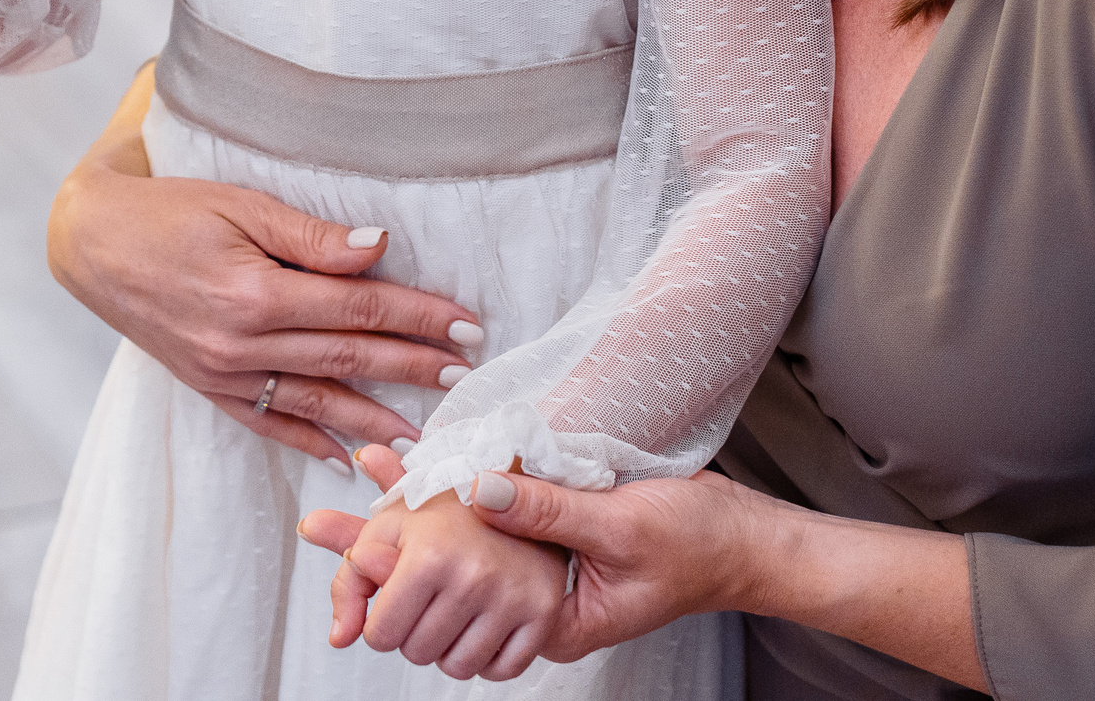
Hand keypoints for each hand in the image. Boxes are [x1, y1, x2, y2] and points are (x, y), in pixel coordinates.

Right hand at [48, 66, 482, 466]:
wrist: (92, 242)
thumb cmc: (170, 210)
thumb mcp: (242, 204)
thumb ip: (312, 236)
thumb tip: (380, 248)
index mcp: (255, 291)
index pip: (358, 308)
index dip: (418, 316)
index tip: (466, 324)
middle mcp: (240, 342)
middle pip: (348, 357)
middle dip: (413, 366)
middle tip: (464, 374)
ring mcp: (221, 372)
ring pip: (315, 400)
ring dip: (374, 418)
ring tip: (424, 433)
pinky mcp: (206, 386)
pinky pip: (267, 421)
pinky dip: (309, 440)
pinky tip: (346, 457)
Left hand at [305, 444, 757, 665]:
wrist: (745, 540)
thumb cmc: (697, 543)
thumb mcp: (620, 522)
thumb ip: (547, 509)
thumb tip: (476, 487)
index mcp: (552, 624)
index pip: (458, 609)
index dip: (407, 575)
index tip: (359, 534)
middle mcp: (540, 606)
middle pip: (449, 586)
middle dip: (398, 547)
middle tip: (348, 493)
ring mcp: (546, 576)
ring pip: (468, 556)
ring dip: (427, 519)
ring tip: (374, 479)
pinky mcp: (556, 544)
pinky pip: (501, 527)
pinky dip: (467, 500)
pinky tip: (435, 469)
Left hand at [309, 449, 567, 680]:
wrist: (514, 492)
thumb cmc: (443, 513)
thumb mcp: (386, 528)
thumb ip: (348, 578)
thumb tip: (337, 637)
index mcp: (428, 555)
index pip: (381, 636)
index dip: (382, 622)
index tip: (398, 597)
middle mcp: (473, 577)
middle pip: (418, 655)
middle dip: (415, 632)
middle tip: (431, 595)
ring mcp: (512, 597)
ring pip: (458, 669)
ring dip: (451, 647)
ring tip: (457, 606)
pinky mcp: (543, 613)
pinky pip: (501, 670)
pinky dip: (489, 655)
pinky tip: (485, 619)